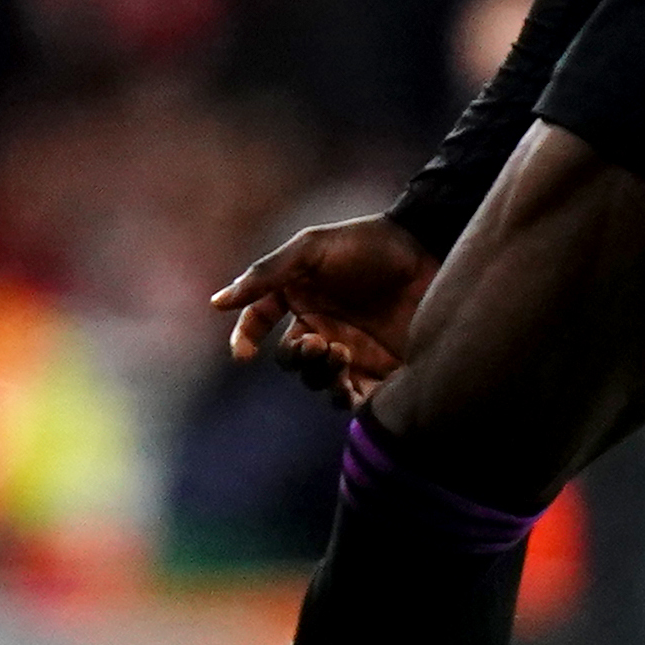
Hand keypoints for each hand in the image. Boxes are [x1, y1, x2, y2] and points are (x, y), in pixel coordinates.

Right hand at [213, 215, 435, 409]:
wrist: (427, 250)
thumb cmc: (368, 243)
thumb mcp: (311, 249)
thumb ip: (267, 274)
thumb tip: (218, 303)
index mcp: (299, 298)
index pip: (259, 324)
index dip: (245, 339)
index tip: (244, 354)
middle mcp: (321, 327)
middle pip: (291, 360)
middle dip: (297, 357)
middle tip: (319, 342)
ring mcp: (351, 350)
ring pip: (320, 383)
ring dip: (321, 378)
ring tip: (341, 355)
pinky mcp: (381, 369)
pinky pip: (357, 399)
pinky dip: (348, 401)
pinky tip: (353, 387)